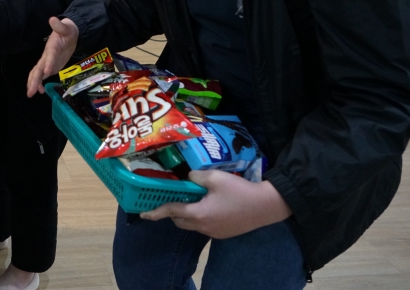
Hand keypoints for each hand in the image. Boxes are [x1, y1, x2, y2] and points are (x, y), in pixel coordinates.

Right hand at [26, 17, 78, 96]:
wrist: (69, 34)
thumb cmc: (67, 31)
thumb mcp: (66, 27)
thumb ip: (60, 26)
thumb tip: (53, 19)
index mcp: (51, 47)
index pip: (49, 55)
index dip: (48, 63)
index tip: (47, 71)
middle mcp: (46, 56)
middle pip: (38, 69)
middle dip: (34, 80)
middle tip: (31, 91)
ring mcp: (47, 62)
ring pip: (37, 74)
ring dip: (34, 83)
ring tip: (31, 93)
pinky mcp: (51, 66)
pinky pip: (42, 76)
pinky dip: (40, 83)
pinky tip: (40, 91)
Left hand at [140, 170, 291, 239]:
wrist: (266, 207)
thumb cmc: (239, 191)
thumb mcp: (215, 177)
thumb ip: (196, 176)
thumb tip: (188, 177)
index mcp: (198, 213)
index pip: (171, 211)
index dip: (156, 212)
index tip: (143, 213)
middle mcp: (203, 226)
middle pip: (180, 221)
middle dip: (172, 211)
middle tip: (172, 197)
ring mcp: (214, 233)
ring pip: (192, 225)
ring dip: (187, 214)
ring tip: (190, 199)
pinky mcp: (224, 233)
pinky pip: (204, 227)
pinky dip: (200, 217)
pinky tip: (208, 205)